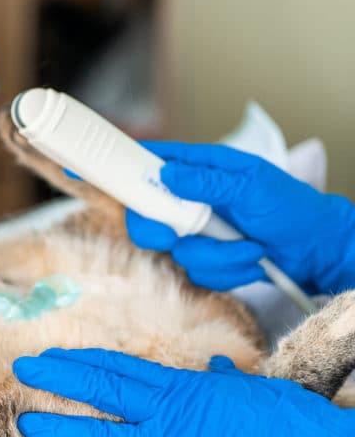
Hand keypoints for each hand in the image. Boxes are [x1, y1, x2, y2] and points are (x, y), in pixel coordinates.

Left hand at [14, 349, 354, 436]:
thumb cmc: (287, 418)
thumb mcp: (251, 387)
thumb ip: (223, 377)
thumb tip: (214, 366)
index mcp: (181, 384)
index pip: (117, 366)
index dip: (79, 359)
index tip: (51, 355)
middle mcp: (168, 409)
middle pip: (100, 386)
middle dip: (58, 376)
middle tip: (22, 368)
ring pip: (104, 431)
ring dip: (63, 424)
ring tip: (28, 417)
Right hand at [127, 142, 354, 292]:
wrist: (318, 251)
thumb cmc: (292, 207)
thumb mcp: (252, 186)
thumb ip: (208, 181)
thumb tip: (167, 173)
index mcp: (201, 170)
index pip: (153, 164)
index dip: (129, 172)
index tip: (119, 185)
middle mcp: (192, 201)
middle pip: (146, 216)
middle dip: (158, 231)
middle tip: (174, 236)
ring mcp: (198, 233)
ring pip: (177, 251)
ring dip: (217, 256)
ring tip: (251, 248)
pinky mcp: (208, 260)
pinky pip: (198, 273)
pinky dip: (228, 272)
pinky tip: (251, 261)